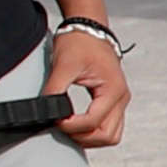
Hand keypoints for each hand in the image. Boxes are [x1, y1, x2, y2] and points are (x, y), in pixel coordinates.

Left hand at [44, 22, 130, 150]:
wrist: (89, 28)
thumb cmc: (79, 42)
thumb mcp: (63, 65)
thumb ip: (54, 91)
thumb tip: (45, 112)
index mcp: (113, 89)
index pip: (93, 121)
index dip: (71, 126)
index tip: (54, 119)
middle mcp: (121, 98)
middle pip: (107, 136)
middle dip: (82, 137)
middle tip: (61, 127)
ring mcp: (120, 100)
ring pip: (111, 136)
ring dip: (90, 138)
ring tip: (69, 128)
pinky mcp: (115, 101)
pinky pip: (110, 127)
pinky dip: (94, 131)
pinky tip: (77, 124)